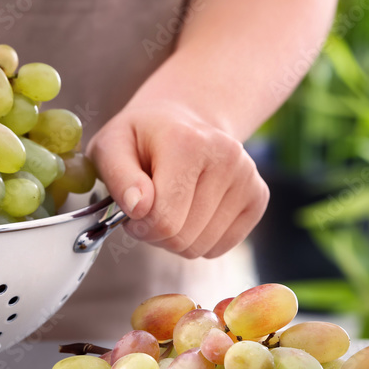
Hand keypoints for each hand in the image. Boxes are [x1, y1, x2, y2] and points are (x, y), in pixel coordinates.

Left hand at [87, 98, 268, 258]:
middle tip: (149, 206)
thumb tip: (138, 207)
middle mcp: (227, 157)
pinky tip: (191, 210)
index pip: (163, 218)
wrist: (181, 120)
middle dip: (156, 233)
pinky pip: (219, 248)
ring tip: (169, 205)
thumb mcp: (110, 148)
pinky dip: (198, 240)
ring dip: (176, 238)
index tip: (131, 210)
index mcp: (188, 143)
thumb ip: (117, 177)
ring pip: (201, 247)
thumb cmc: (140, 139)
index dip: (138, 226)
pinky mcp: (259, 197)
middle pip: (182, 237)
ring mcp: (248, 177)